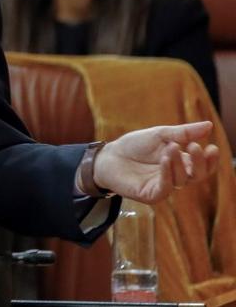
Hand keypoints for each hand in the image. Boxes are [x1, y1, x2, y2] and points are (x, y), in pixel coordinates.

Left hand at [93, 121, 220, 203]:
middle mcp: (176, 177)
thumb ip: (183, 133)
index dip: (210, 160)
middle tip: (195, 146)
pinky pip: (165, 188)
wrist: (109, 156)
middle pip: (197, 175)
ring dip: (178, 162)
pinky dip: (167, 173)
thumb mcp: (160, 135)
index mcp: (181, 163)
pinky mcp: (151, 195)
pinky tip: (164, 159)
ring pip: (181, 180)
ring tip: (171, 146)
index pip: (202, 166)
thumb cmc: (134, 146)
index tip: (212, 147)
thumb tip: (209, 125)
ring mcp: (164, 187)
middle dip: (199, 162)